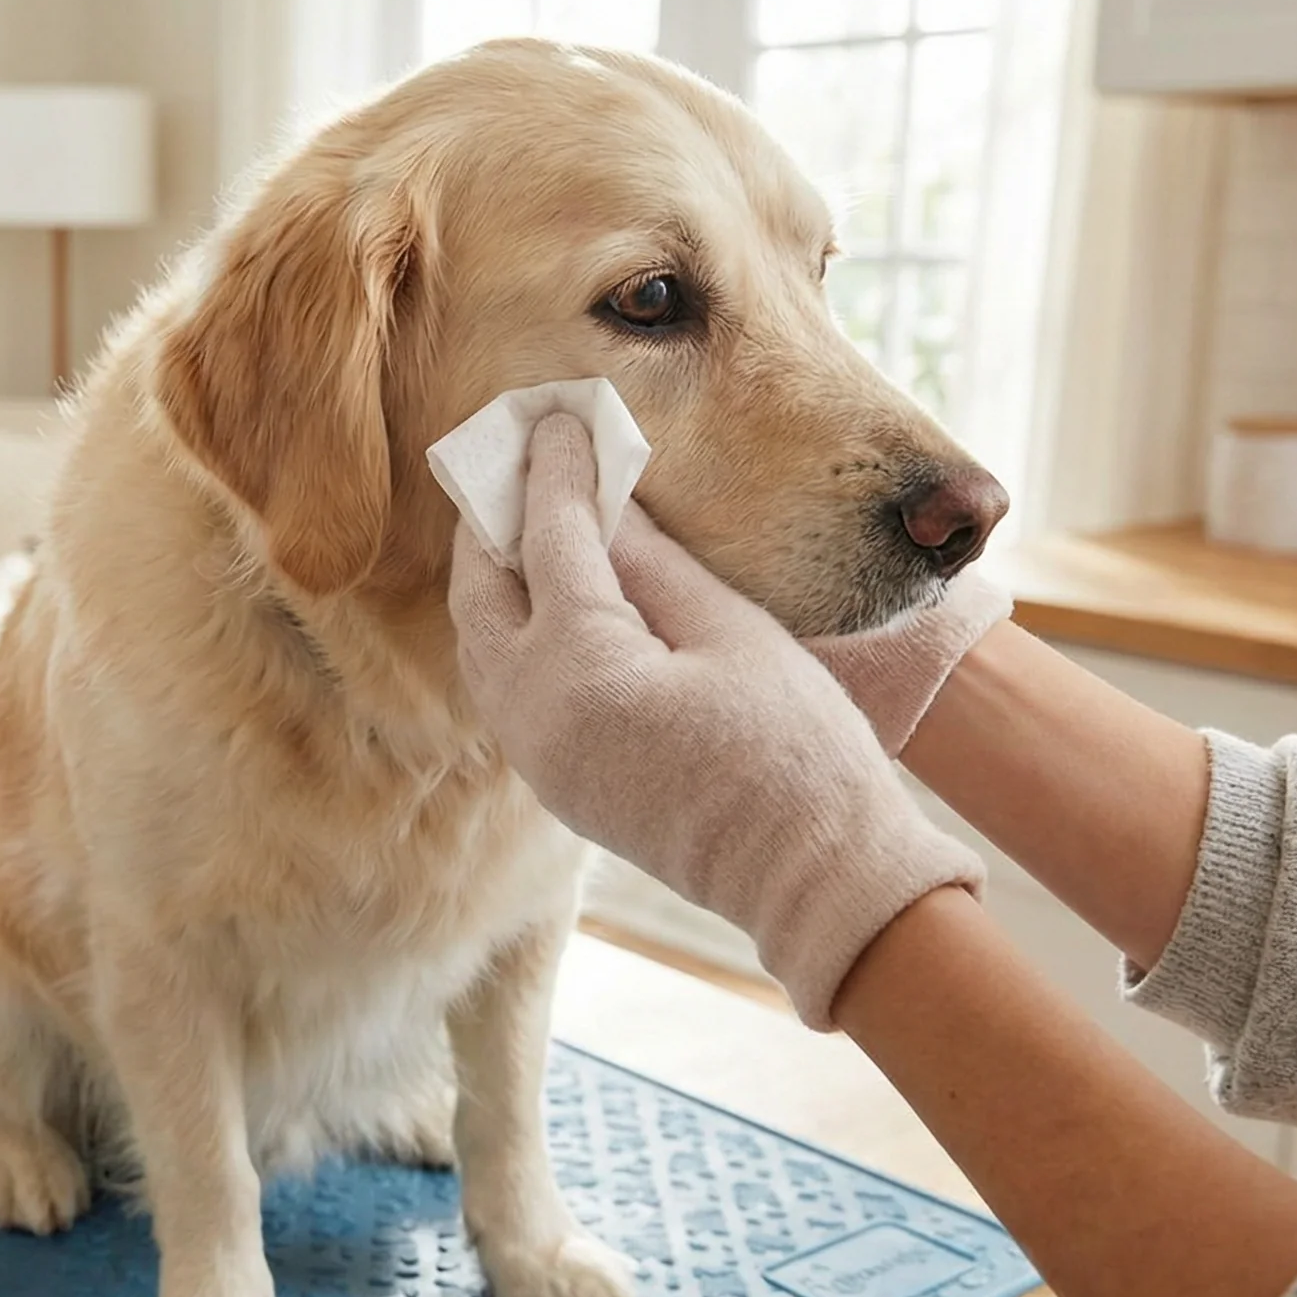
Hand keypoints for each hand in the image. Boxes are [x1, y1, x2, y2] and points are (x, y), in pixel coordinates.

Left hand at [448, 414, 983, 1027]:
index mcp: (580, 669)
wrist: (816, 880)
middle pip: (481, 592)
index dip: (551, 471)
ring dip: (495, 576)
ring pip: (480, 643)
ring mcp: (536, 757)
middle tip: (518, 458)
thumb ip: (654, 561)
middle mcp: (533, 715)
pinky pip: (504, 686)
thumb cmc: (799, 751)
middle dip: (494, 520)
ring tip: (528, 517)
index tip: (553, 416)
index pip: (546, 540)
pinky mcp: (555, 782)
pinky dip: (511, 629)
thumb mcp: (733, 633)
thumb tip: (604, 496)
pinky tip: (549, 595)